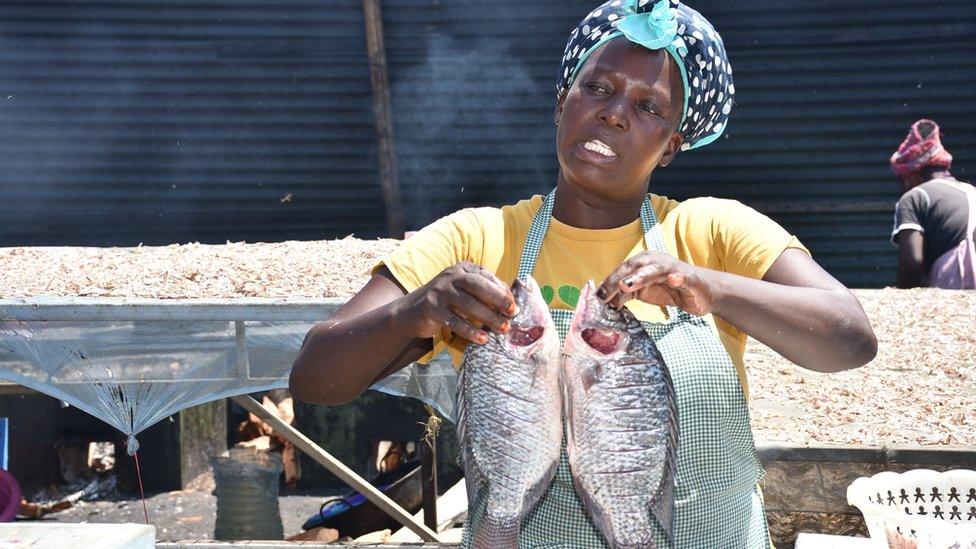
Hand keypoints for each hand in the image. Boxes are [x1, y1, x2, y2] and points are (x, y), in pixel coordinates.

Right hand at [400, 262, 515, 344]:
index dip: (502, 291)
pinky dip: (470, 330)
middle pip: (478, 286)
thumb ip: (484, 292)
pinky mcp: (431, 308)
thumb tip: (511, 301)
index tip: (514, 305)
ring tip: (502, 329)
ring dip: (488, 317)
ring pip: (468, 304)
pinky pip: (454, 321)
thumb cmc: (445, 302)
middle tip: (512, 313)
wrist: (411, 311)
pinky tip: (482, 338)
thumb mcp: (463, 291)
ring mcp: (440, 291)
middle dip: (498, 299)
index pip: (486, 276)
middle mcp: (451, 276)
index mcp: (462, 269)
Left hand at [596, 251, 715, 315]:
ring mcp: (672, 268)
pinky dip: (677, 278)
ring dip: (640, 277)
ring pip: (654, 270)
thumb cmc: (670, 289)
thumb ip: (626, 293)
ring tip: (627, 284)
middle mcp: (655, 261)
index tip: (597, 297)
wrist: (702, 291)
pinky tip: (673, 280)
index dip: (609, 283)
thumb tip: (607, 300)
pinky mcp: (689, 278)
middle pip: (633, 268)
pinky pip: (682, 277)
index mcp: (643, 262)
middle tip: (605, 294)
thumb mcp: (644, 292)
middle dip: (618, 280)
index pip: (622, 271)